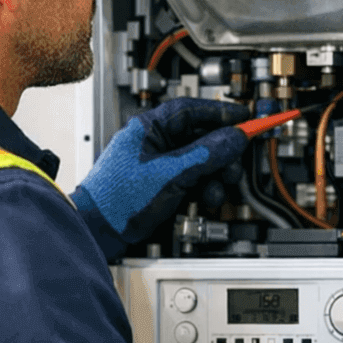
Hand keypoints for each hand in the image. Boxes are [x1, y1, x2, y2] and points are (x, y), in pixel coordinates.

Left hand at [72, 98, 248, 259]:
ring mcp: (157, 165)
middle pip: (200, 137)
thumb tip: (235, 138)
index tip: (245, 119)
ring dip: (214, 175)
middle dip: (221, 153)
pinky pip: (191, 179)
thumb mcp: (172, 174)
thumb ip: (206, 154)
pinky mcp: (161, 185)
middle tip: (236, 164)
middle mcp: (153, 143)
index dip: (220, 113)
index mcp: (148, 128)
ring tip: (218, 189)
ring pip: (199, 161)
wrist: (98, 232)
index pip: (191, 109)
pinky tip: (206, 199)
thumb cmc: (118, 199)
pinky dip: (203, 188)